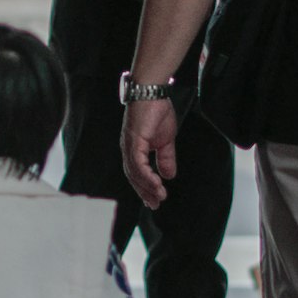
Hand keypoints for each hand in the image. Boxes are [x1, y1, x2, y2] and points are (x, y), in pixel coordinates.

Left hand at [121, 96, 179, 210]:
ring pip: (135, 173)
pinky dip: (146, 175)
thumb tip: (168, 176)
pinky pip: (138, 163)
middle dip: (144, 192)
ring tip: (159, 197)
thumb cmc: (157, 111)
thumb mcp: (165, 140)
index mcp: (134, 149)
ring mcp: (129, 145)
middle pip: (133, 176)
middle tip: (155, 205)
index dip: (145, 188)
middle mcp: (128, 149)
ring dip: (147, 187)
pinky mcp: (134, 140)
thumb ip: (165, 158)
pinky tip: (156, 184)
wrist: (153, 92)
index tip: (154, 201)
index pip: (137, 173)